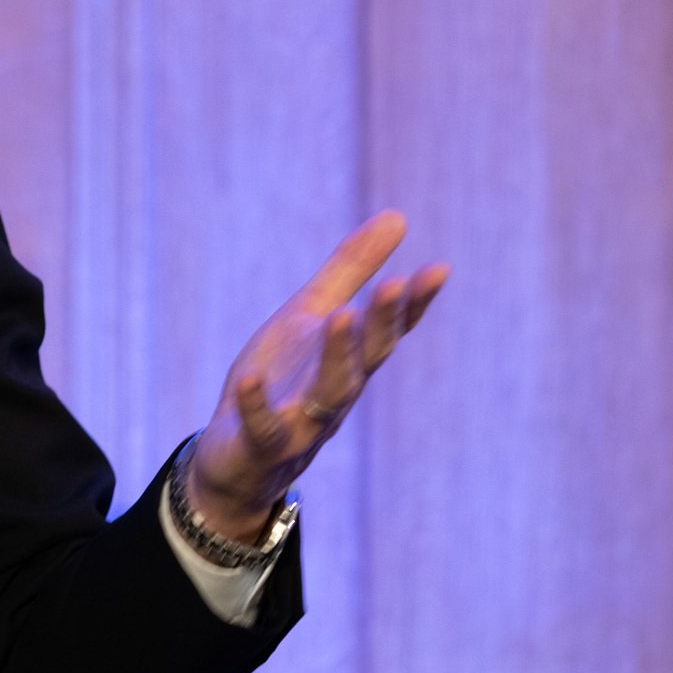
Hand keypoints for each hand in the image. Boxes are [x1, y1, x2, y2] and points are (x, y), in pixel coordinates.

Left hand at [187, 210, 447, 540]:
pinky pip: (263, 428)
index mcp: (348, 360)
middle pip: (367, 358)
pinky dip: (258, 405)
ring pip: (328, 394)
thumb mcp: (309, 314)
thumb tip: (399, 216)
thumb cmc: (280, 379)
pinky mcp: (261, 446)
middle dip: (381, 323)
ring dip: (337, 357)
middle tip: (396, 284)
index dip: (413, 303)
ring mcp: (301, 422)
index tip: (438, 269)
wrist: (234, 456)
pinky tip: (250, 378)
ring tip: (341, 317)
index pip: (388, 330)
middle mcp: (335, 393)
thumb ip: (350, 270)